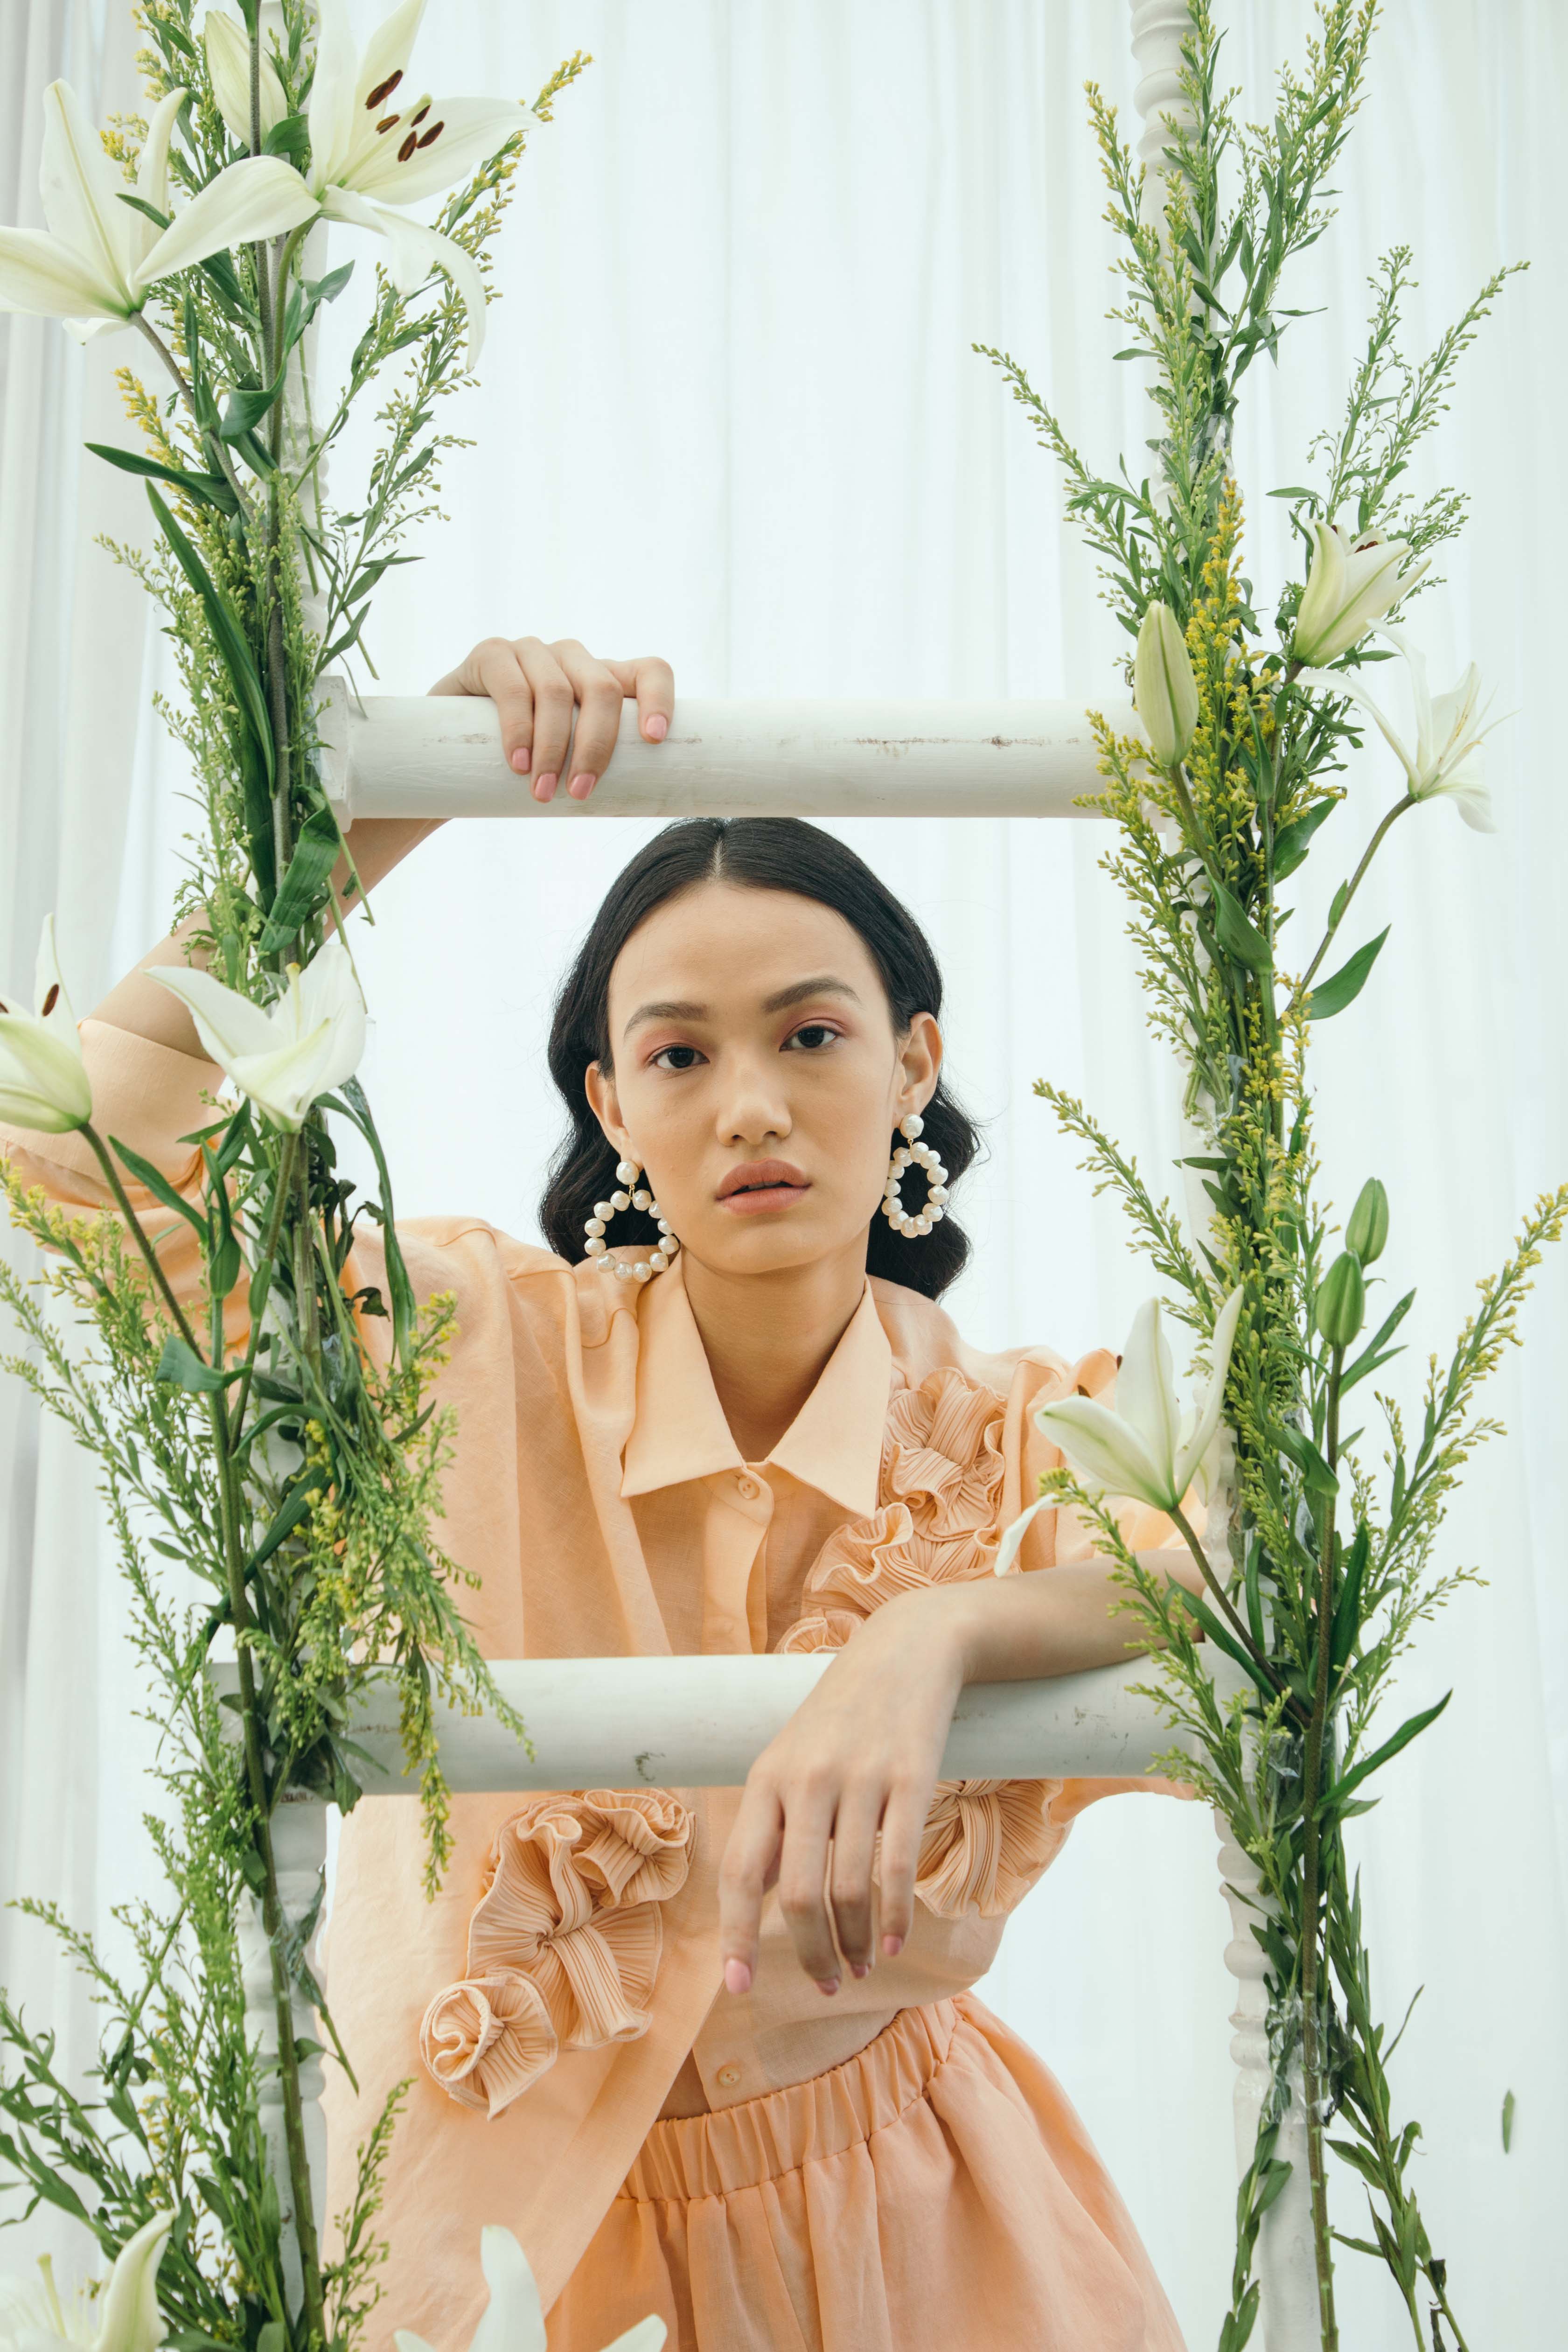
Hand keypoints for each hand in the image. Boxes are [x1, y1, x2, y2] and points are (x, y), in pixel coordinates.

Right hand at [428, 635, 674, 803]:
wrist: (453, 751)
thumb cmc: (526, 763)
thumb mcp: (570, 760)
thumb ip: (600, 766)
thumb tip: (644, 802)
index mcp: (604, 678)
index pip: (649, 671)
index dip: (659, 699)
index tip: (653, 741)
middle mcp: (573, 657)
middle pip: (601, 689)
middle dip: (595, 745)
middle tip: (580, 792)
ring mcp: (533, 651)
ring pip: (556, 691)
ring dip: (553, 748)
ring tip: (543, 791)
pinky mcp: (492, 653)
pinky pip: (512, 687)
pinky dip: (517, 730)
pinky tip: (517, 763)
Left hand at [718, 1588, 964, 1997]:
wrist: (905, 1651)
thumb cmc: (841, 1717)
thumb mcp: (791, 1761)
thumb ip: (775, 1829)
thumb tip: (758, 1907)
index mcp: (766, 1778)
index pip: (741, 1871)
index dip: (736, 1935)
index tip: (739, 1988)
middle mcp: (807, 1779)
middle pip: (799, 1895)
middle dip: (810, 1954)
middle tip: (828, 1985)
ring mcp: (860, 1778)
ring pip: (849, 1890)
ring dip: (856, 1944)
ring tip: (862, 1967)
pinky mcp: (910, 1777)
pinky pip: (897, 1866)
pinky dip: (896, 1918)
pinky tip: (897, 1943)